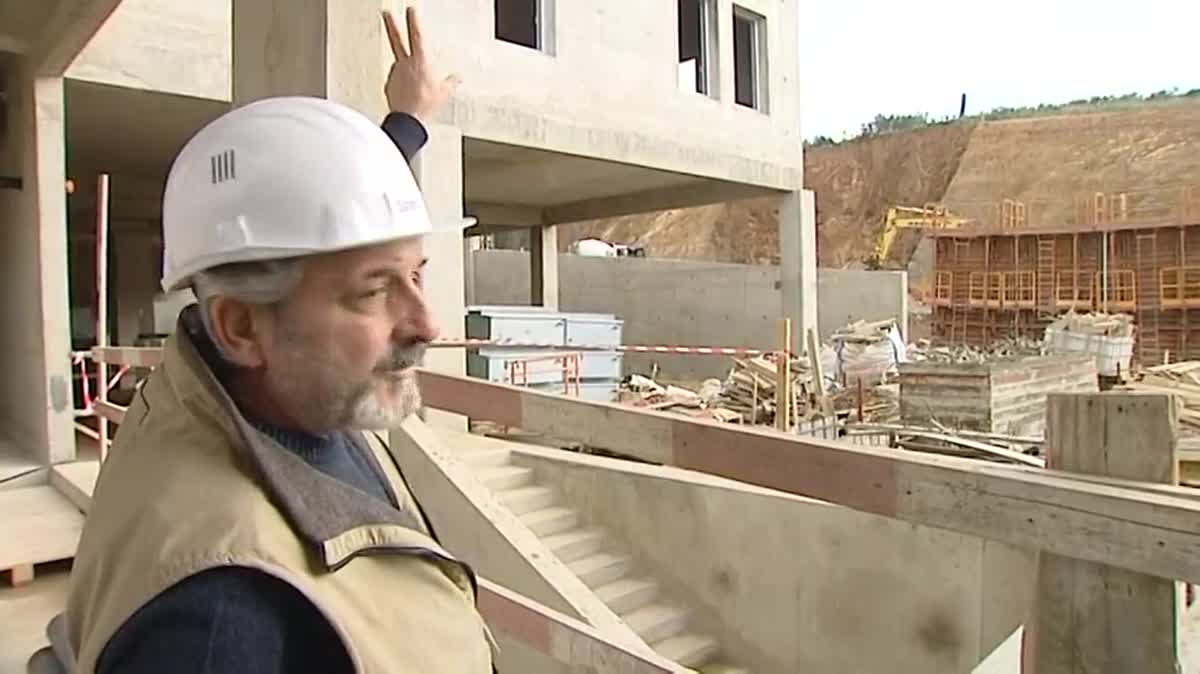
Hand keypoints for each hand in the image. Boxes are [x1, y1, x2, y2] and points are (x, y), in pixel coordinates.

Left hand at [383, 6, 460, 122]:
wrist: (409, 120)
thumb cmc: (426, 105)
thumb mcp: (444, 92)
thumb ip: (450, 82)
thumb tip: (457, 78)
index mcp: (420, 61)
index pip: (416, 35)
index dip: (413, 20)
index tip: (411, 10)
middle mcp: (404, 64)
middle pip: (396, 39)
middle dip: (391, 24)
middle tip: (386, 13)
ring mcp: (394, 74)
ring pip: (398, 65)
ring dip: (404, 70)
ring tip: (414, 86)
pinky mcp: (389, 85)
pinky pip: (395, 81)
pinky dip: (400, 84)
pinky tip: (407, 93)